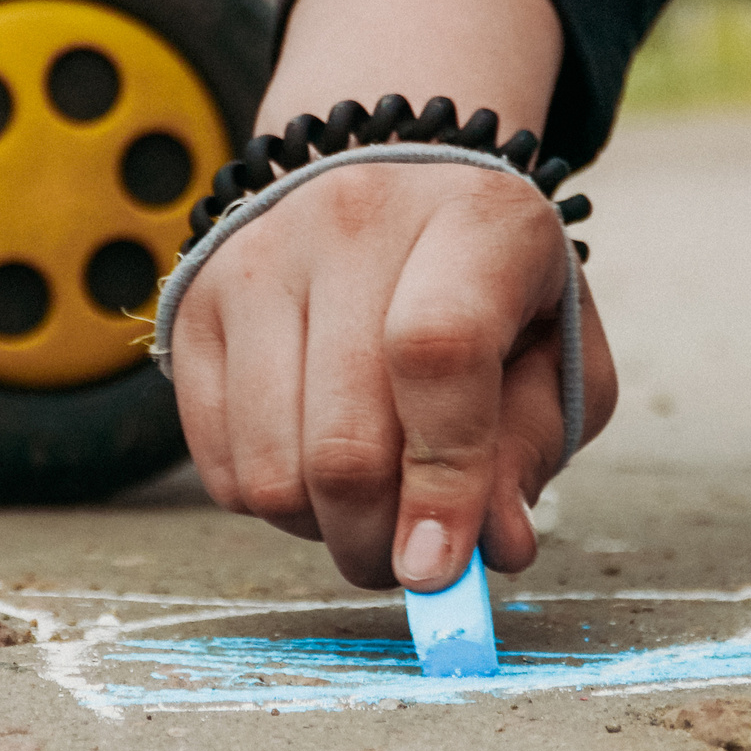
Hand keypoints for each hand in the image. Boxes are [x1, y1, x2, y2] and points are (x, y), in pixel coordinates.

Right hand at [168, 155, 616, 590]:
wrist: (387, 183)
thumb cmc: (487, 286)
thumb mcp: (555, 352)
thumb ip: (533, 447)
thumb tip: (491, 548)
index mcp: (473, 218)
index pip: (438, 353)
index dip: (443, 478)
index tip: (442, 566)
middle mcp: (352, 221)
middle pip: (343, 439)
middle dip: (380, 540)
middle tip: (413, 562)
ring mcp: (258, 260)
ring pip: (271, 471)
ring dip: (324, 531)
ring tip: (368, 506)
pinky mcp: (195, 304)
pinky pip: (218, 466)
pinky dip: (271, 505)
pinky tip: (314, 469)